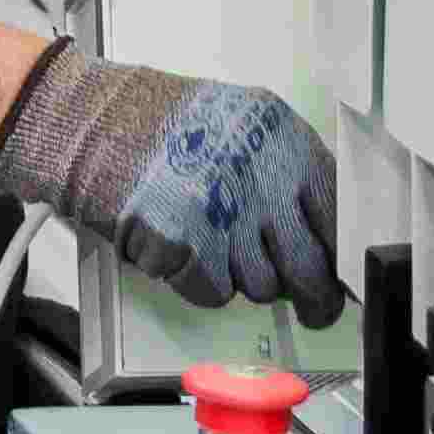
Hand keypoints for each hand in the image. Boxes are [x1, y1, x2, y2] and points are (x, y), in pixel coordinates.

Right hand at [0, 41, 344, 320]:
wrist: (90, 122)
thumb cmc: (161, 126)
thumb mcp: (243, 125)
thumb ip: (285, 171)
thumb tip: (324, 233)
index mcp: (283, 140)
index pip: (340, 213)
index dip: (342, 254)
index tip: (343, 275)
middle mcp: (261, 175)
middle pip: (310, 265)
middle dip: (313, 298)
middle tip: (313, 310)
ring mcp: (223, 211)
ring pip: (261, 285)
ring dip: (242, 278)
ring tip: (213, 242)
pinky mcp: (185, 244)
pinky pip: (214, 292)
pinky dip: (199, 282)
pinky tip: (184, 249)